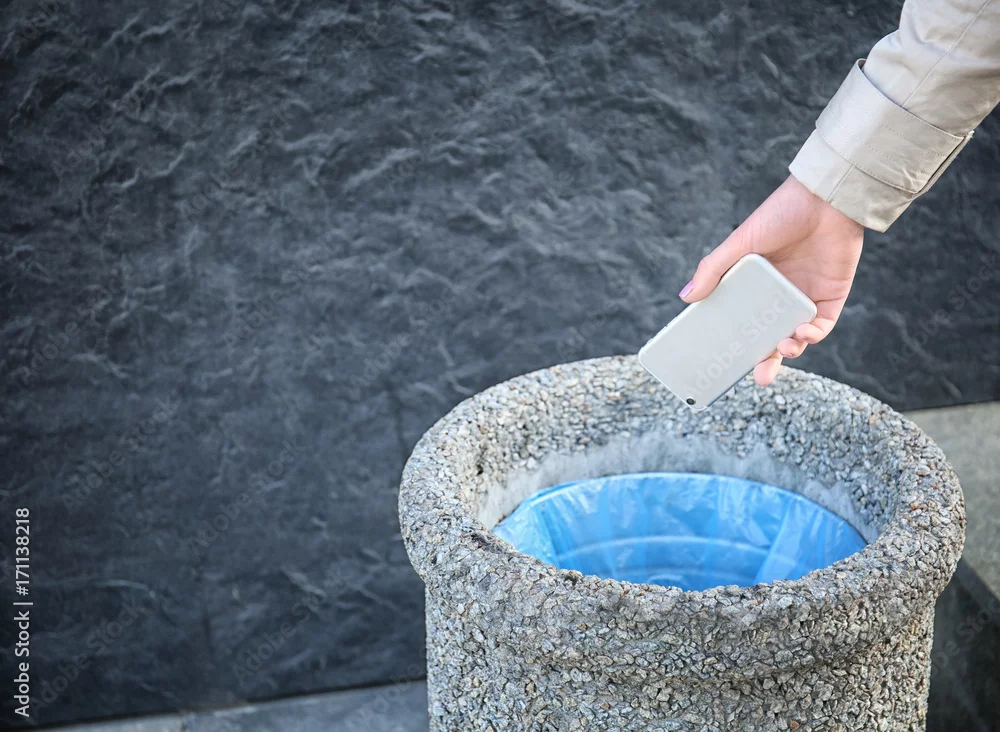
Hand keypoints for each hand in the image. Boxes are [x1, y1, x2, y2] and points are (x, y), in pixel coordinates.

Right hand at [679, 175, 863, 385]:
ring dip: (790, 350)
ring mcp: (804, 297)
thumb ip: (713, 269)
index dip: (736, 344)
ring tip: (783, 348)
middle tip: (760, 378)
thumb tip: (685, 298)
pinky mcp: (830, 296)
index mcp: (755, 286)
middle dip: (766, 362)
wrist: (826, 198)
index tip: (724, 363)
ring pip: (796, 337)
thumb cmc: (780, 214)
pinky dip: (813, 335)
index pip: (742, 323)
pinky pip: (822, 326)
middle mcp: (779, 296)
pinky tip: (803, 335)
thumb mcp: (739, 242)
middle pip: (770, 337)